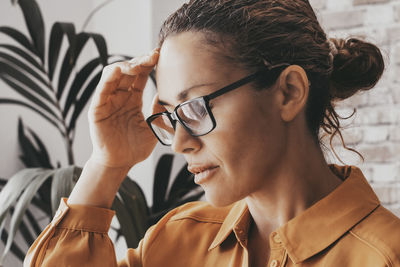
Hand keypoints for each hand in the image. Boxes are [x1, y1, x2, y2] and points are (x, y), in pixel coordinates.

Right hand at [87, 48, 159, 168]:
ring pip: (113, 75)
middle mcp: (119, 97)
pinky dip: (109, 78)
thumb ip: (158, 112)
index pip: (140, 77)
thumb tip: (165, 95)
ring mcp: (108, 101)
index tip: (160, 55)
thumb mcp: (153, 129)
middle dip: (140, 61)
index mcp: (132, 100)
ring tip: (139, 64)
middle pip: (128, 72)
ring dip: (126, 66)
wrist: (120, 163)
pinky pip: (101, 90)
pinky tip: (119, 70)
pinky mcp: (97, 109)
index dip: (149, 65)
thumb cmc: (136, 148)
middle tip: (153, 56)